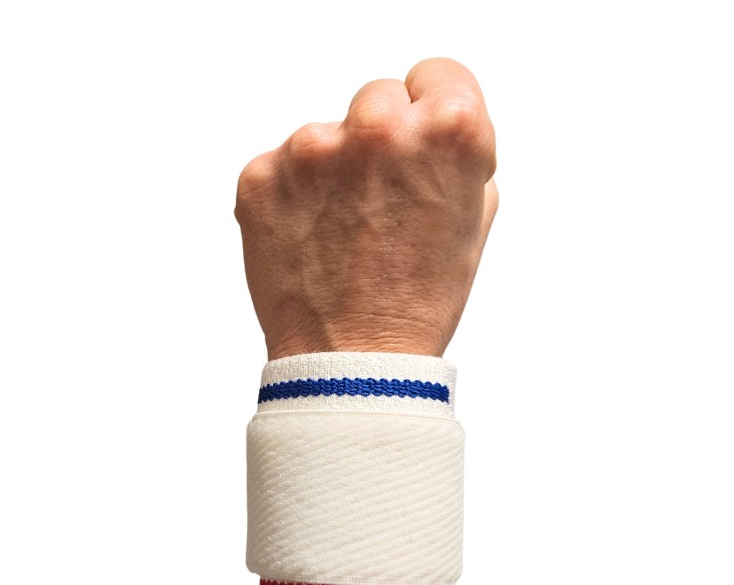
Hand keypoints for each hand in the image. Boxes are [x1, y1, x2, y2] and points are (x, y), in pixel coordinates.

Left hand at [235, 57, 497, 359]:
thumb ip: (458, 161)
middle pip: (378, 97)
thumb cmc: (417, 304)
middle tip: (381, 203)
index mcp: (448, 132)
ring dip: (333, 171)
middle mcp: (379, 127)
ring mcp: (312, 149)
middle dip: (381, 140)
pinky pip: (281, 166)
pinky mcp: (261, 176)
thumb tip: (433, 131)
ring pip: (325, 134)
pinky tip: (311, 239)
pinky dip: (294, 196)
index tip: (420, 141)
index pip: (439, 72)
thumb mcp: (472, 224)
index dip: (432, 112)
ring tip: (343, 233)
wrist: (351, 363)